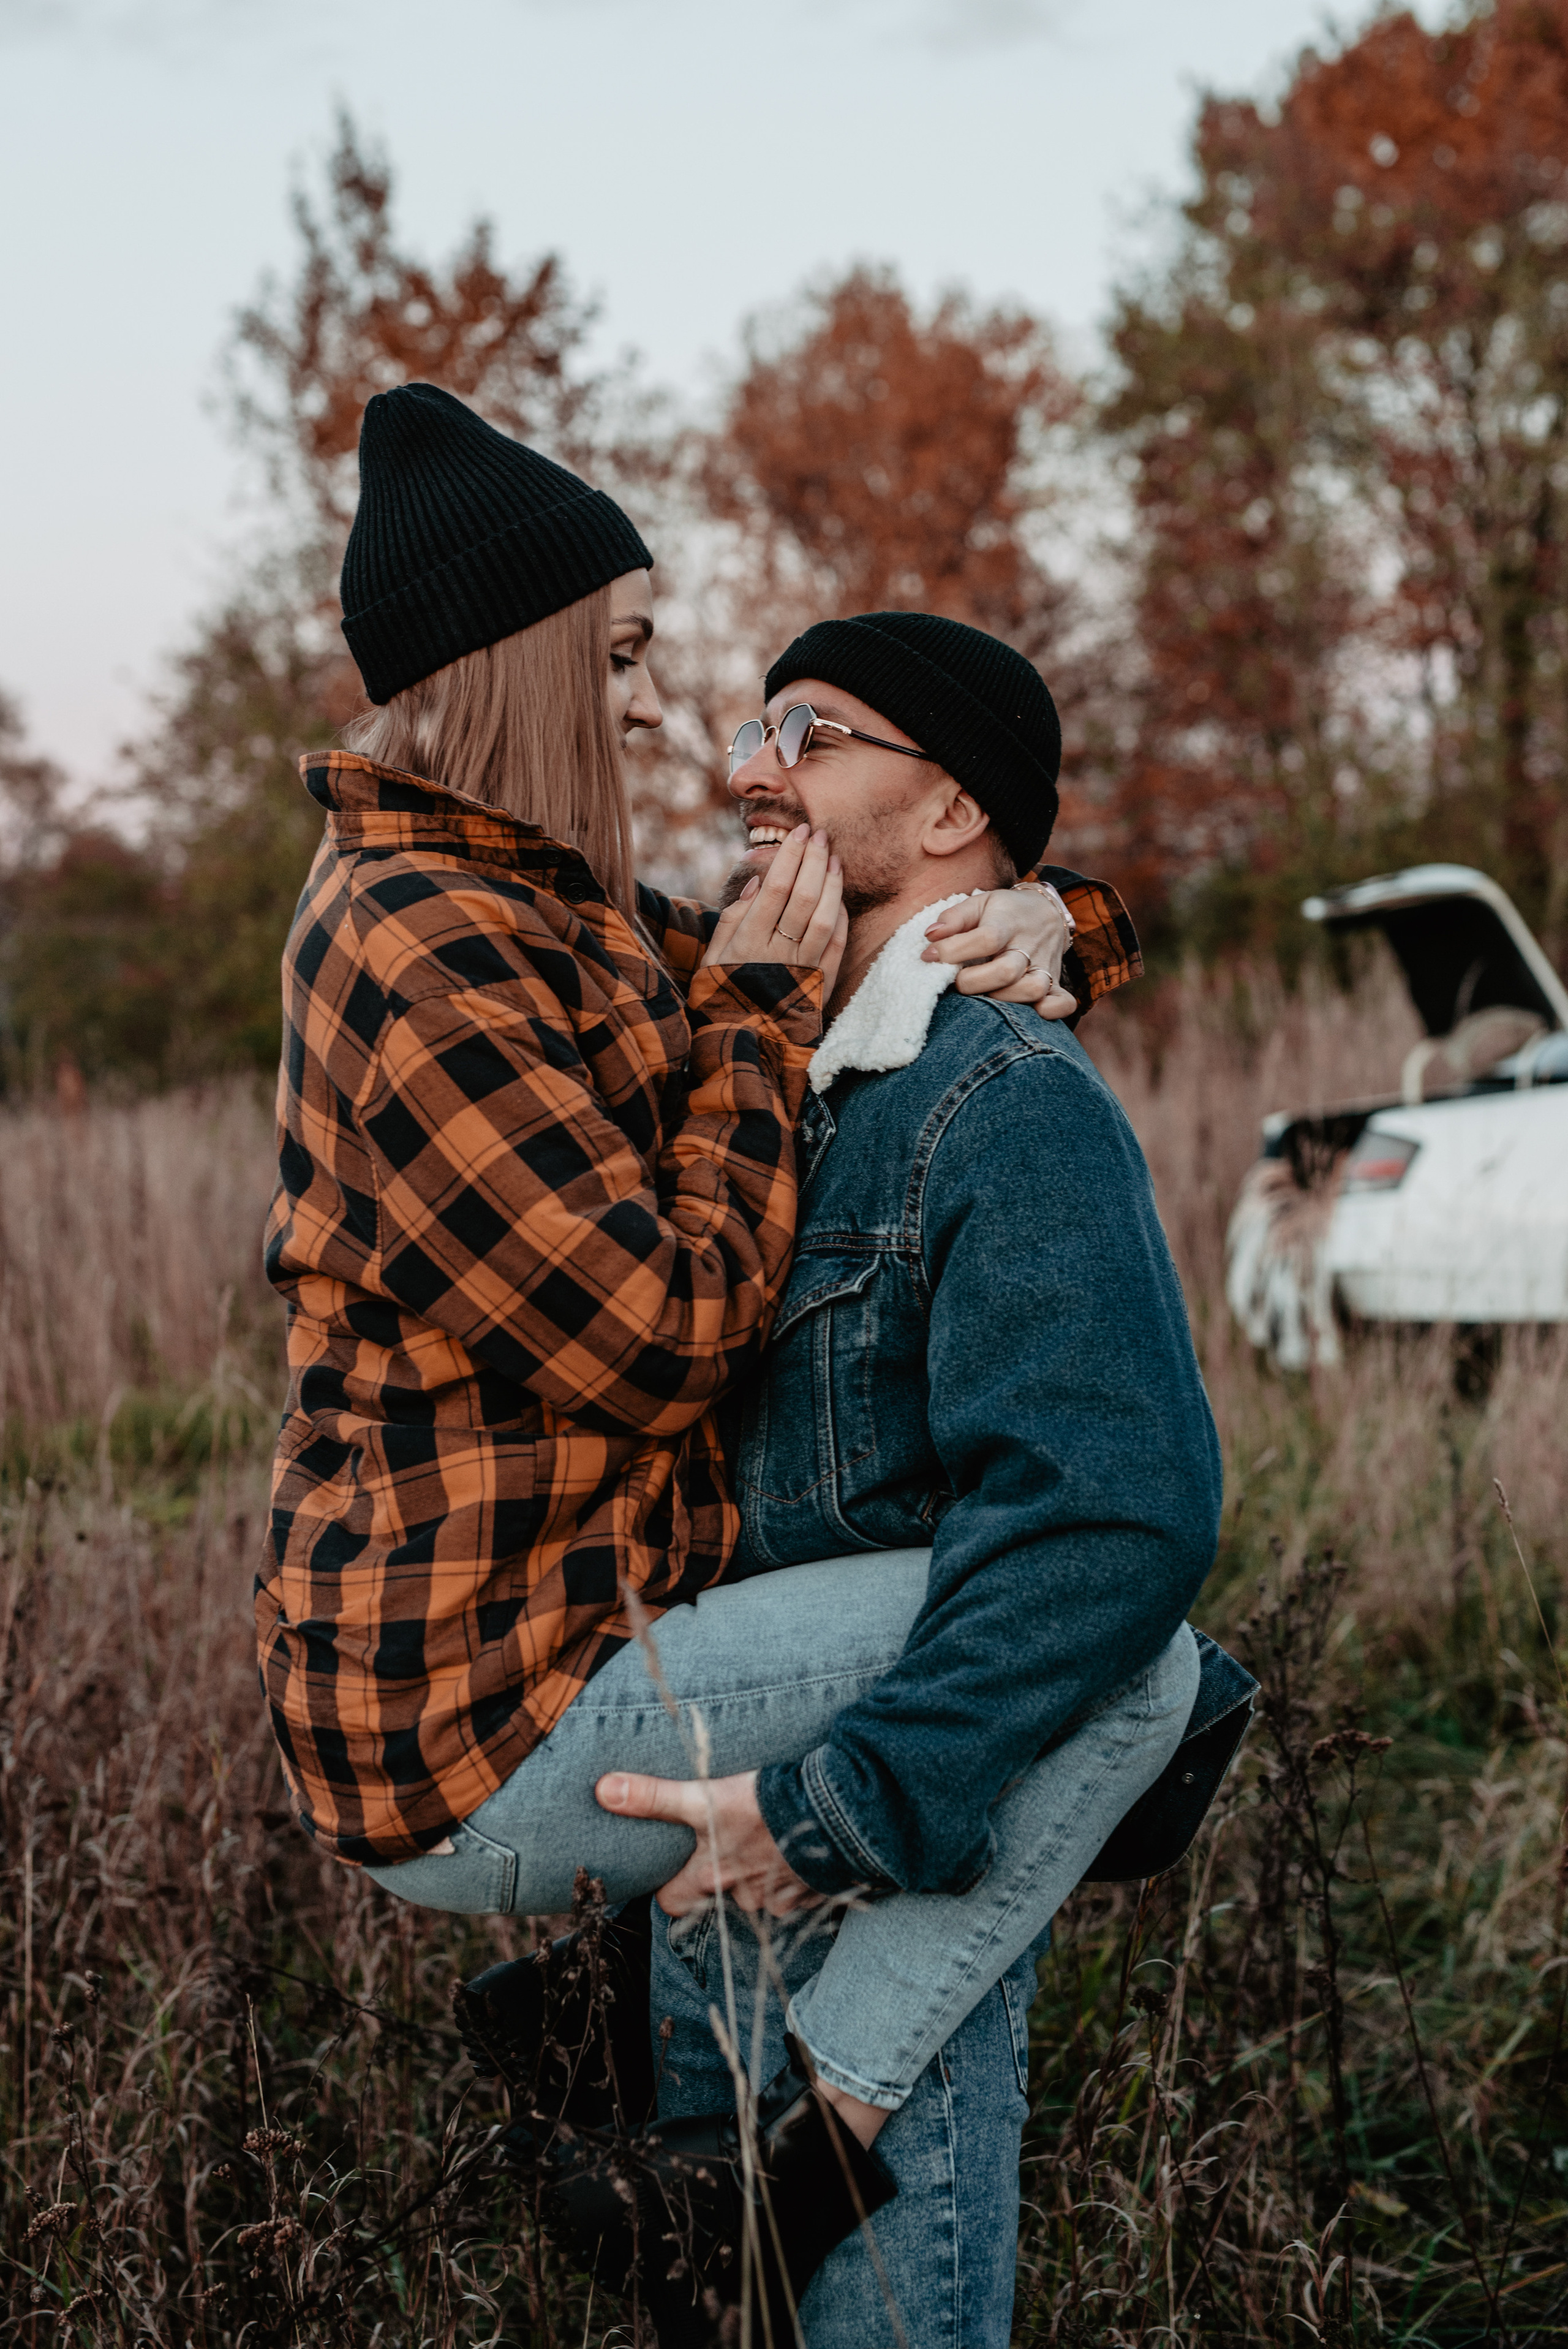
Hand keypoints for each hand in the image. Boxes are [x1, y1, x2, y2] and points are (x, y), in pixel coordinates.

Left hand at [595, 1766, 823, 1917]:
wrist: (834, 1815)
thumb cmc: (764, 1805)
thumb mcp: (703, 1797)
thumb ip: (654, 1797)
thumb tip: (602, 1791)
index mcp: (711, 1876)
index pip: (672, 1900)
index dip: (668, 1885)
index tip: (673, 1866)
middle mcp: (742, 1897)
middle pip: (715, 1899)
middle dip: (716, 1880)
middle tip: (721, 1849)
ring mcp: (779, 1900)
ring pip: (757, 1897)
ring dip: (757, 1876)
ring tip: (762, 1841)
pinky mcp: (811, 1895)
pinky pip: (794, 1893)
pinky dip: (791, 1876)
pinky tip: (794, 1850)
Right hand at [702, 823, 848, 998]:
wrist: (743, 1042)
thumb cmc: (723, 992)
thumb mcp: (713, 955)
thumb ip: (732, 917)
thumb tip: (758, 882)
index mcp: (747, 943)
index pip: (774, 888)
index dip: (790, 856)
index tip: (799, 833)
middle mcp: (777, 953)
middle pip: (803, 897)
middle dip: (814, 860)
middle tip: (820, 835)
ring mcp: (803, 969)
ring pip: (826, 918)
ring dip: (833, 883)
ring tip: (834, 857)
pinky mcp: (820, 983)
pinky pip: (837, 944)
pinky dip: (842, 916)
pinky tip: (840, 896)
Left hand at [921, 887, 1075, 1017]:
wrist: (1046, 911)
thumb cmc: (1004, 911)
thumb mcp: (980, 903)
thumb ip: (954, 918)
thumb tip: (930, 935)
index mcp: (1008, 921)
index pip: (985, 938)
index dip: (953, 951)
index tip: (929, 956)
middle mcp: (1029, 945)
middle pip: (1007, 970)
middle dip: (974, 982)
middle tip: (958, 981)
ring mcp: (1045, 965)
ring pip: (1033, 989)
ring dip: (1004, 998)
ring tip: (987, 995)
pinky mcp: (1057, 982)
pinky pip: (1063, 1002)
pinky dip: (1050, 1011)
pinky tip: (1032, 1012)